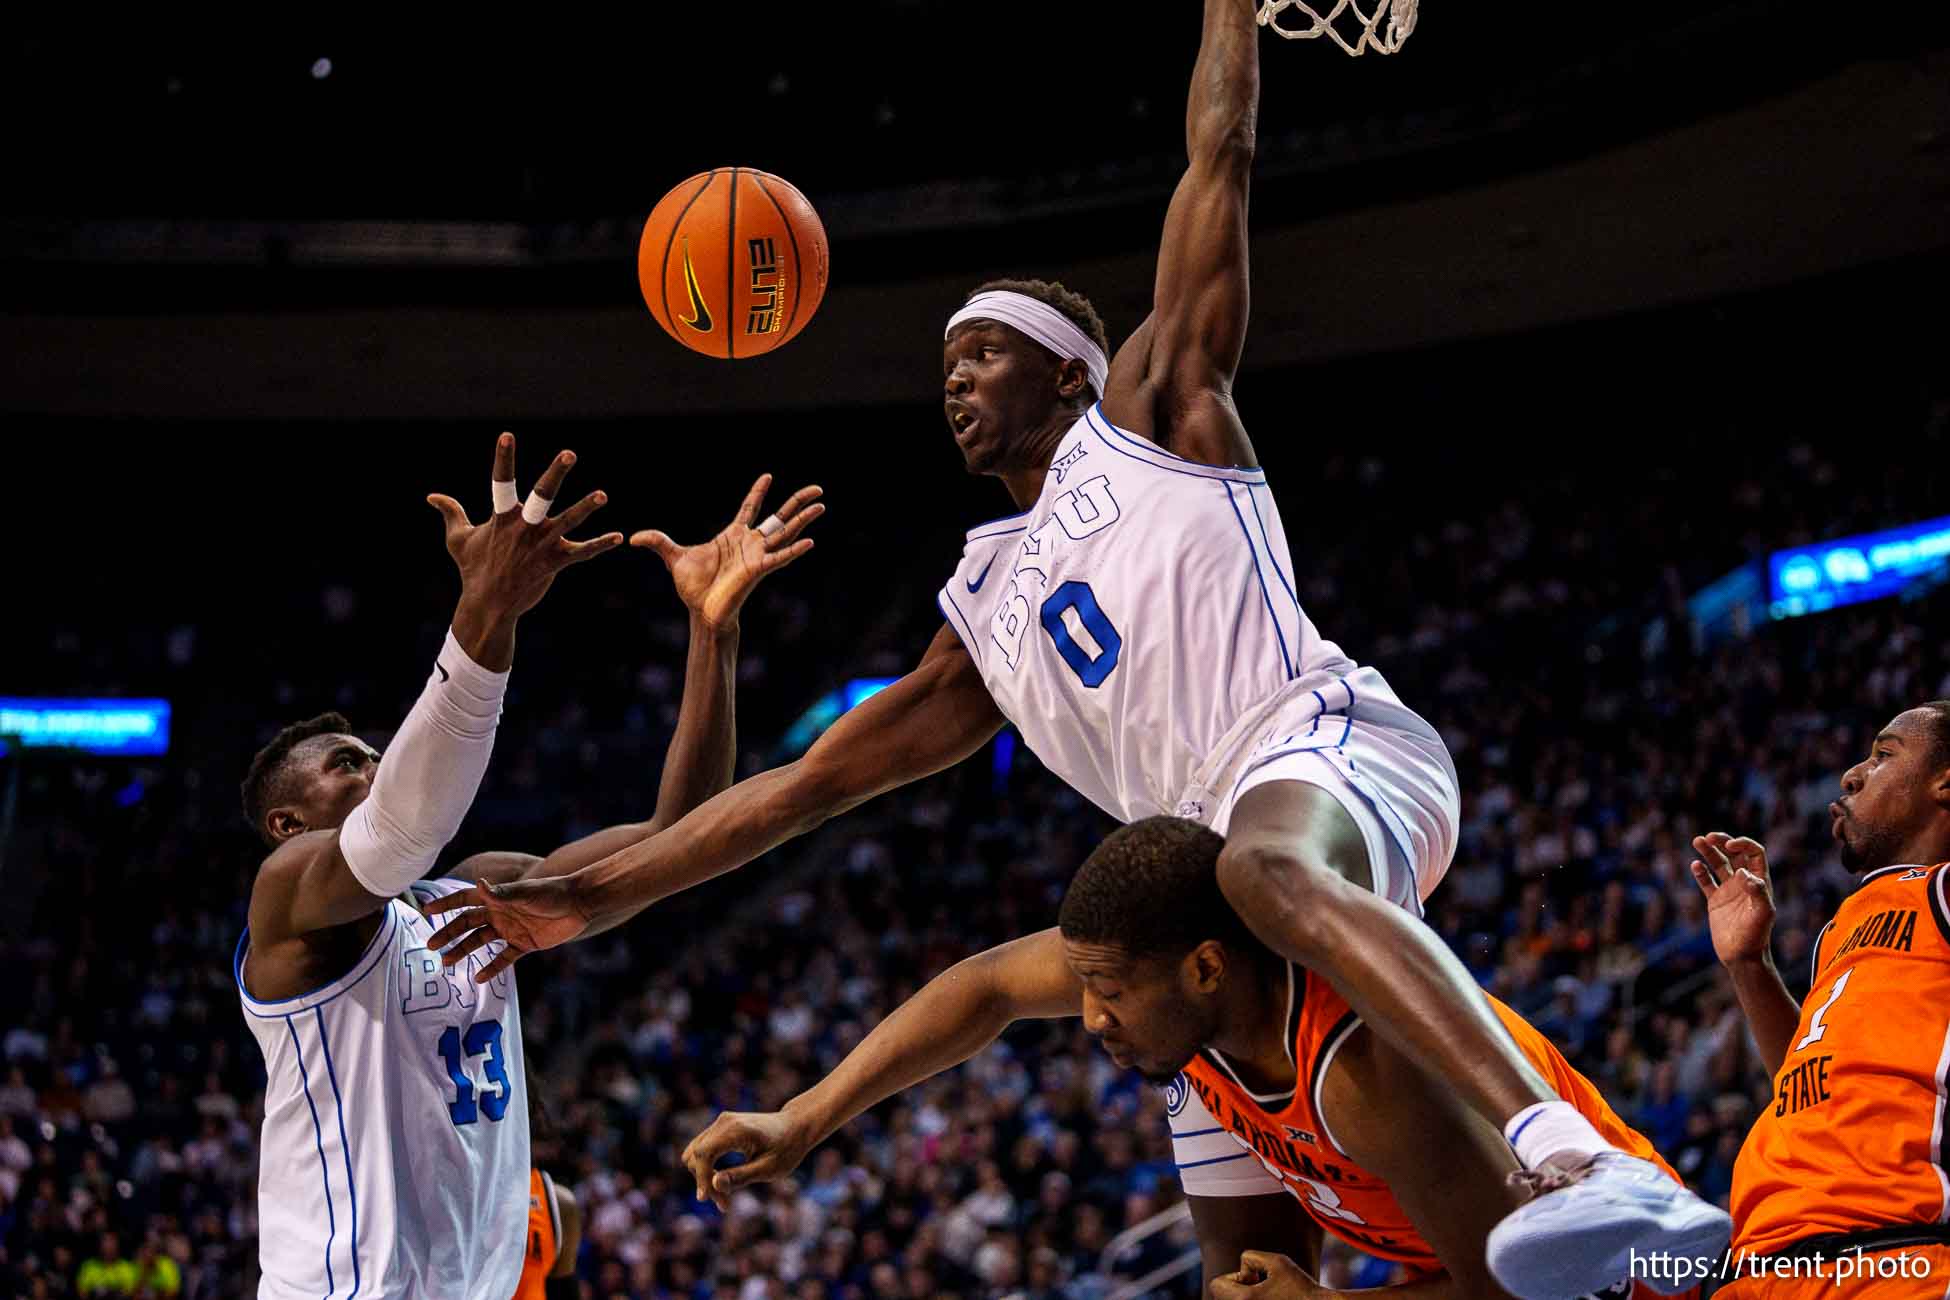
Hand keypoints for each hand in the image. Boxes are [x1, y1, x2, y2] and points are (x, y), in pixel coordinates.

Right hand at [423, 875, 591, 981]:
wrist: (580, 904)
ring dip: (464, 951)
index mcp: (497, 898)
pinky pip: (504, 958)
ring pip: (481, 942)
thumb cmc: (552, 893)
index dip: (446, 905)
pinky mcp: (525, 944)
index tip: (426, 911)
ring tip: (447, 962)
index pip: (465, 900)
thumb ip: (502, 894)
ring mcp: (511, 929)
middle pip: (468, 924)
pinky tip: (479, 978)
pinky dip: (492, 967)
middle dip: (449, 933)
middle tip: (432, 945)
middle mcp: (500, 914)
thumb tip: (478, 884)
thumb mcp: (525, 893)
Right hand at [428, 434, 624, 653]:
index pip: (501, 482)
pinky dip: (600, 545)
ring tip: (602, 495)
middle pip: (541, 495)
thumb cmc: (473, 570)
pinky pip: (581, 553)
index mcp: (502, 517)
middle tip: (569, 453)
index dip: (504, 458)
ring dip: (585, 507)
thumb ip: (450, 513)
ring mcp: (541, 545)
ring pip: (568, 522)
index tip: (507, 435)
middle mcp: (524, 528)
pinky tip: (618, 537)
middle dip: (555, 473)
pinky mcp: (555, 562)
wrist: (488, 606)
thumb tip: (431, 496)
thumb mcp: (458, 539)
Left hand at [632, 473, 822, 631]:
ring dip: (804, 519)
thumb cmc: (693, 587)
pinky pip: (781, 557)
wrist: (702, 611)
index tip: (768, 475)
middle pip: (779, 516)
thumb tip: (632, 538)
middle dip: (798, 502)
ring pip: (786, 532)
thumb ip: (657, 542)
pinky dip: (795, 550)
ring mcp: (758, 555)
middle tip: (817, 489)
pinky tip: (811, 541)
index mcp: (734, 536)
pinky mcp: (760, 569)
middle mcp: (751, 543)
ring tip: (822, 505)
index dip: (758, 492)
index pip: (750, 508)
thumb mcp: (673, 557)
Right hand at [680, 1107, 819, 1211]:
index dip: (701, 1178)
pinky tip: (723, 1182)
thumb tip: (713, 1184)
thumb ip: (741, 1176)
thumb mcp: (769, 1168)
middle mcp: (724, 1122)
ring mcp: (721, 1122)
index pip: (704, 1153)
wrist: (796, 1127)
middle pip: (696, 1154)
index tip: (706, 1199)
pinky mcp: (721, 1128)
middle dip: (704, 1181)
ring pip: (695, 1153)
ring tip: (724, 1197)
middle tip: (724, 1204)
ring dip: (703, 1176)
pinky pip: (703, 1150)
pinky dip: (707, 1168)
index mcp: (736, 1130)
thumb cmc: (787, 1148)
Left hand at [1211, 1251, 1322, 1299]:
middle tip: (1263, 1287)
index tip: (1255, 1279)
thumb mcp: (1277, 1261)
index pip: (1216, 1285)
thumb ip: (1251, 1256)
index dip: (1234, 1276)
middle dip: (1240, 1287)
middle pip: (1223, 1296)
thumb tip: (1242, 1270)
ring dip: (1247, 1296)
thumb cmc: (1301, 1287)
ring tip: (1269, 1296)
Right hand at [1689, 832, 1777, 966]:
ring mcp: (1729, 891)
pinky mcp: (1715, 901)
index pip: (1754, 853)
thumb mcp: (1762, 913)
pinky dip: (1700, 872)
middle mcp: (1744, 883)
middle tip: (1709, 837)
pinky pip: (1707, 882)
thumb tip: (1743, 873)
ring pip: (1718, 864)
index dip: (1743, 845)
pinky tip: (1695, 865)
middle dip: (1722, 842)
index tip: (1729, 846)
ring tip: (1697, 841)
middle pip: (1734, 854)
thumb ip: (1757, 891)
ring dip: (1708, 852)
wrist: (1742, 956)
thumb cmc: (1756, 936)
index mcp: (1759, 882)